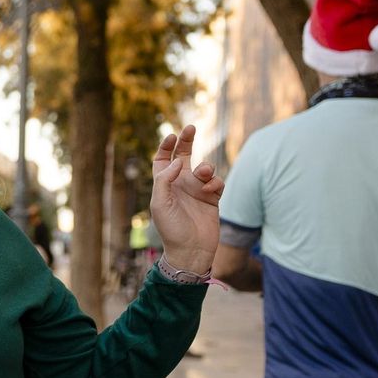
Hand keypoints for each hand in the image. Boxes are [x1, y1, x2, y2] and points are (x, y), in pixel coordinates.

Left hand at [148, 124, 223, 273]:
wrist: (191, 249)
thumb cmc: (171, 229)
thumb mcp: (160, 204)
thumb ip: (164, 181)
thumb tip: (175, 163)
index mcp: (165, 185)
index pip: (163, 160)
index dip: (166, 147)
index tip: (172, 136)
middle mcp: (180, 185)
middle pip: (183, 156)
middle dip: (187, 141)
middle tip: (190, 127)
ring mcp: (197, 190)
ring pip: (205, 167)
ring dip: (206, 166)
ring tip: (204, 173)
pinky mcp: (213, 198)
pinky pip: (217, 182)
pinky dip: (215, 182)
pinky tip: (210, 190)